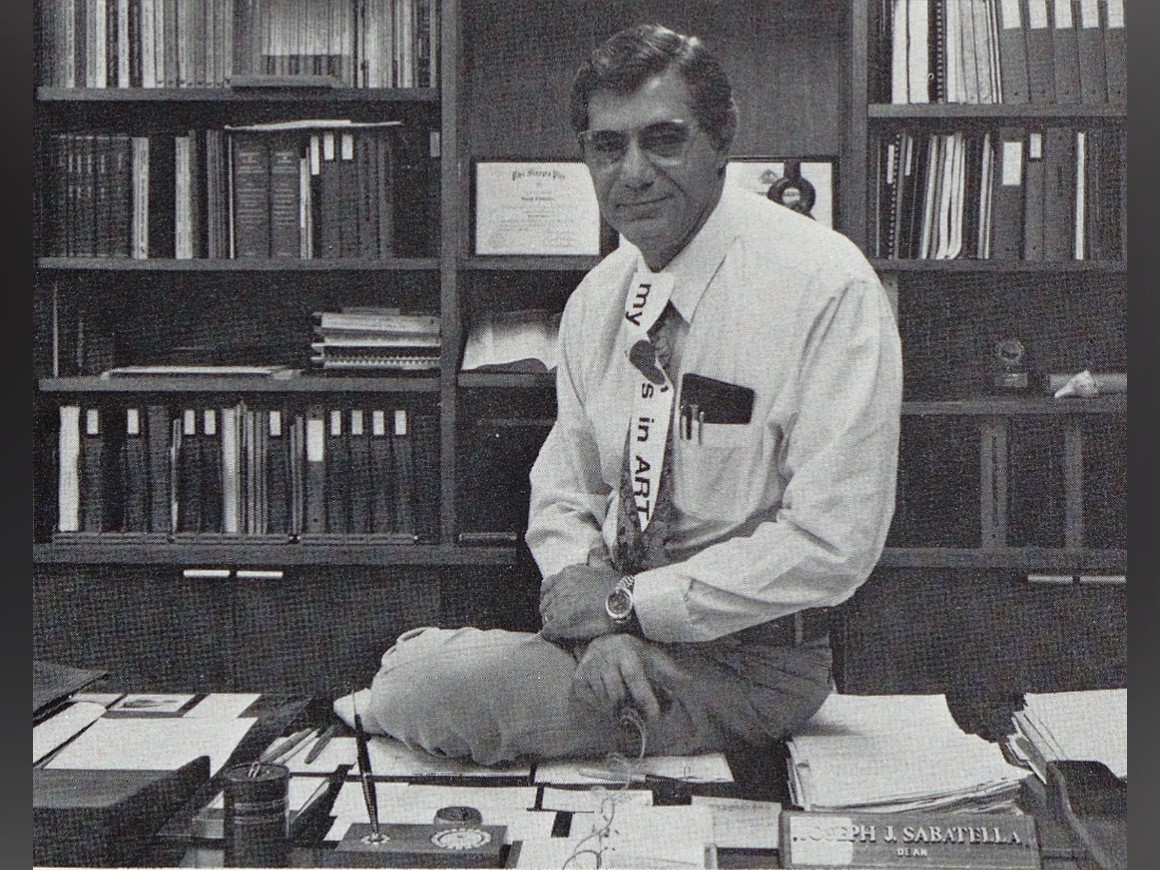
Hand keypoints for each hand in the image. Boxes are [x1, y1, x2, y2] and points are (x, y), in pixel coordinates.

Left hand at [539, 563, 620, 641]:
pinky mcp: (559, 625)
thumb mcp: (605, 568)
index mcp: (568, 574)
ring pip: (545, 617)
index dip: (553, 597)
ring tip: (566, 630)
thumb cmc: (619, 588)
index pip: (547, 586)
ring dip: (553, 623)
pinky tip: (565, 638)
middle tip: (565, 619)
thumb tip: (595, 544)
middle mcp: (559, 588)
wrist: (625, 605)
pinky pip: (548, 632)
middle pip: (545, 602)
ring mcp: (557, 606)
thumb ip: (596, 557)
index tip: (561, 604)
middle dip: (552, 610)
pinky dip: (554, 636)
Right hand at [572, 634, 686, 722]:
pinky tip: (605, 695)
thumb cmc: (633, 654)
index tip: (654, 717)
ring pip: (604, 701)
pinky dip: (600, 705)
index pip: (635, 679)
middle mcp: (605, 658)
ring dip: (614, 706)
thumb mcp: (652, 657)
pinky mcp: (579, 678)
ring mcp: (589, 668)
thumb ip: (669, 670)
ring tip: (618, 697)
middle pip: (617, 695)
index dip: (645, 700)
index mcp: (627, 652)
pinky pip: (591, 703)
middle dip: (626, 704)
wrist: (602, 642)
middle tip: (631, 704)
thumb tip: (690, 679)